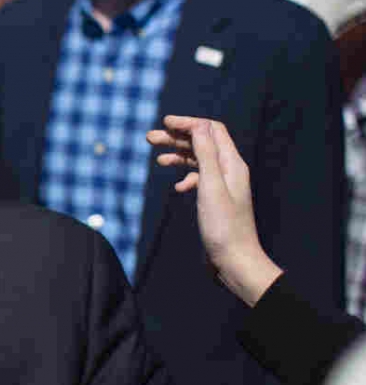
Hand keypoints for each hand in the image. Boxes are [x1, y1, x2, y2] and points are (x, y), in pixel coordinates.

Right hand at [146, 115, 282, 306]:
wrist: (235, 261)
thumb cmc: (224, 227)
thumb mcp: (211, 186)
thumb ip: (205, 154)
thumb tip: (197, 126)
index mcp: (232, 164)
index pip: (210, 130)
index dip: (188, 123)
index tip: (165, 123)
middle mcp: (229, 171)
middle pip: (202, 143)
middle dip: (177, 138)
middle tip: (150, 138)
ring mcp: (222, 186)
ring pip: (198, 161)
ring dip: (178, 155)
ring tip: (157, 159)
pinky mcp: (215, 200)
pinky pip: (198, 179)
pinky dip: (185, 177)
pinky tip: (177, 188)